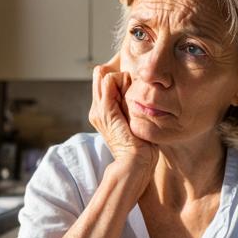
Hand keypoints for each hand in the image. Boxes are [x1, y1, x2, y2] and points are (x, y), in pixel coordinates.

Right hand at [89, 55, 155, 176]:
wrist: (135, 163)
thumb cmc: (141, 145)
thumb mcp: (135, 119)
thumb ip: (131, 105)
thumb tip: (135, 88)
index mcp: (102, 112)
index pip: (104, 81)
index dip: (119, 79)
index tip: (134, 90)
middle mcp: (96, 109)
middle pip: (101, 75)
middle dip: (119, 76)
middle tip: (134, 89)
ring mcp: (98, 110)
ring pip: (104, 75)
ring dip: (121, 78)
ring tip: (134, 94)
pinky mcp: (105, 110)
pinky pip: (108, 81)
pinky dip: (121, 80)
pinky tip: (132, 93)